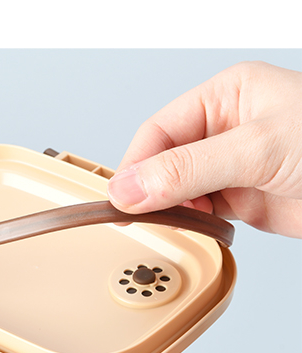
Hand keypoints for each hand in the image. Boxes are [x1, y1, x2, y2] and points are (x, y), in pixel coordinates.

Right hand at [107, 61, 301, 237]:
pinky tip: (198, 226)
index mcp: (224, 98)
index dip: (136, 165)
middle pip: (164, 160)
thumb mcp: (256, 149)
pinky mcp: (240, 197)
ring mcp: (230, 165)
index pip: (159, 131)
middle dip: (152, 189)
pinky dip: (192, 221)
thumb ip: (187, 169)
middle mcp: (223, 130)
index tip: (123, 198)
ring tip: (177, 221)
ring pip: (178, 187)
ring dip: (171, 207)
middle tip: (142, 215)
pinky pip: (199, 208)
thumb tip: (130, 187)